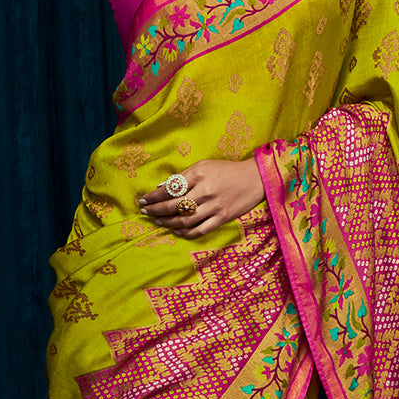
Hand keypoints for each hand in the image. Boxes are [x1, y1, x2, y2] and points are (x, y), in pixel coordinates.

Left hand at [138, 158, 265, 237]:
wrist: (255, 178)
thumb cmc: (227, 170)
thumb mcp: (204, 166)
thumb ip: (183, 176)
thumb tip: (161, 187)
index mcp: (199, 174)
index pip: (170, 188)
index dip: (153, 196)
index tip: (143, 200)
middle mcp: (205, 191)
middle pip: (174, 205)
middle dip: (156, 210)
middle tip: (146, 212)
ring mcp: (214, 206)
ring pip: (185, 220)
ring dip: (168, 222)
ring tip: (159, 221)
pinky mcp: (223, 218)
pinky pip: (201, 230)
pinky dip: (187, 233)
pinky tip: (178, 232)